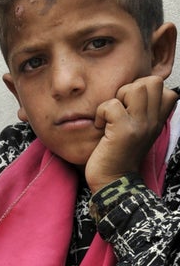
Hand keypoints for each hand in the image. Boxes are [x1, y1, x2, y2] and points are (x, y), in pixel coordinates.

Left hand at [86, 76, 177, 192]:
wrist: (112, 183)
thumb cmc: (118, 156)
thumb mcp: (137, 132)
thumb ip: (141, 112)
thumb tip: (132, 90)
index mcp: (157, 121)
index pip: (166, 89)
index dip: (145, 90)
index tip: (130, 108)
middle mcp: (153, 121)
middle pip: (153, 81)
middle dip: (131, 88)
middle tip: (120, 109)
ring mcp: (140, 125)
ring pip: (136, 88)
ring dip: (118, 97)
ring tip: (111, 116)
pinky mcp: (123, 131)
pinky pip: (112, 105)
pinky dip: (101, 112)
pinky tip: (100, 126)